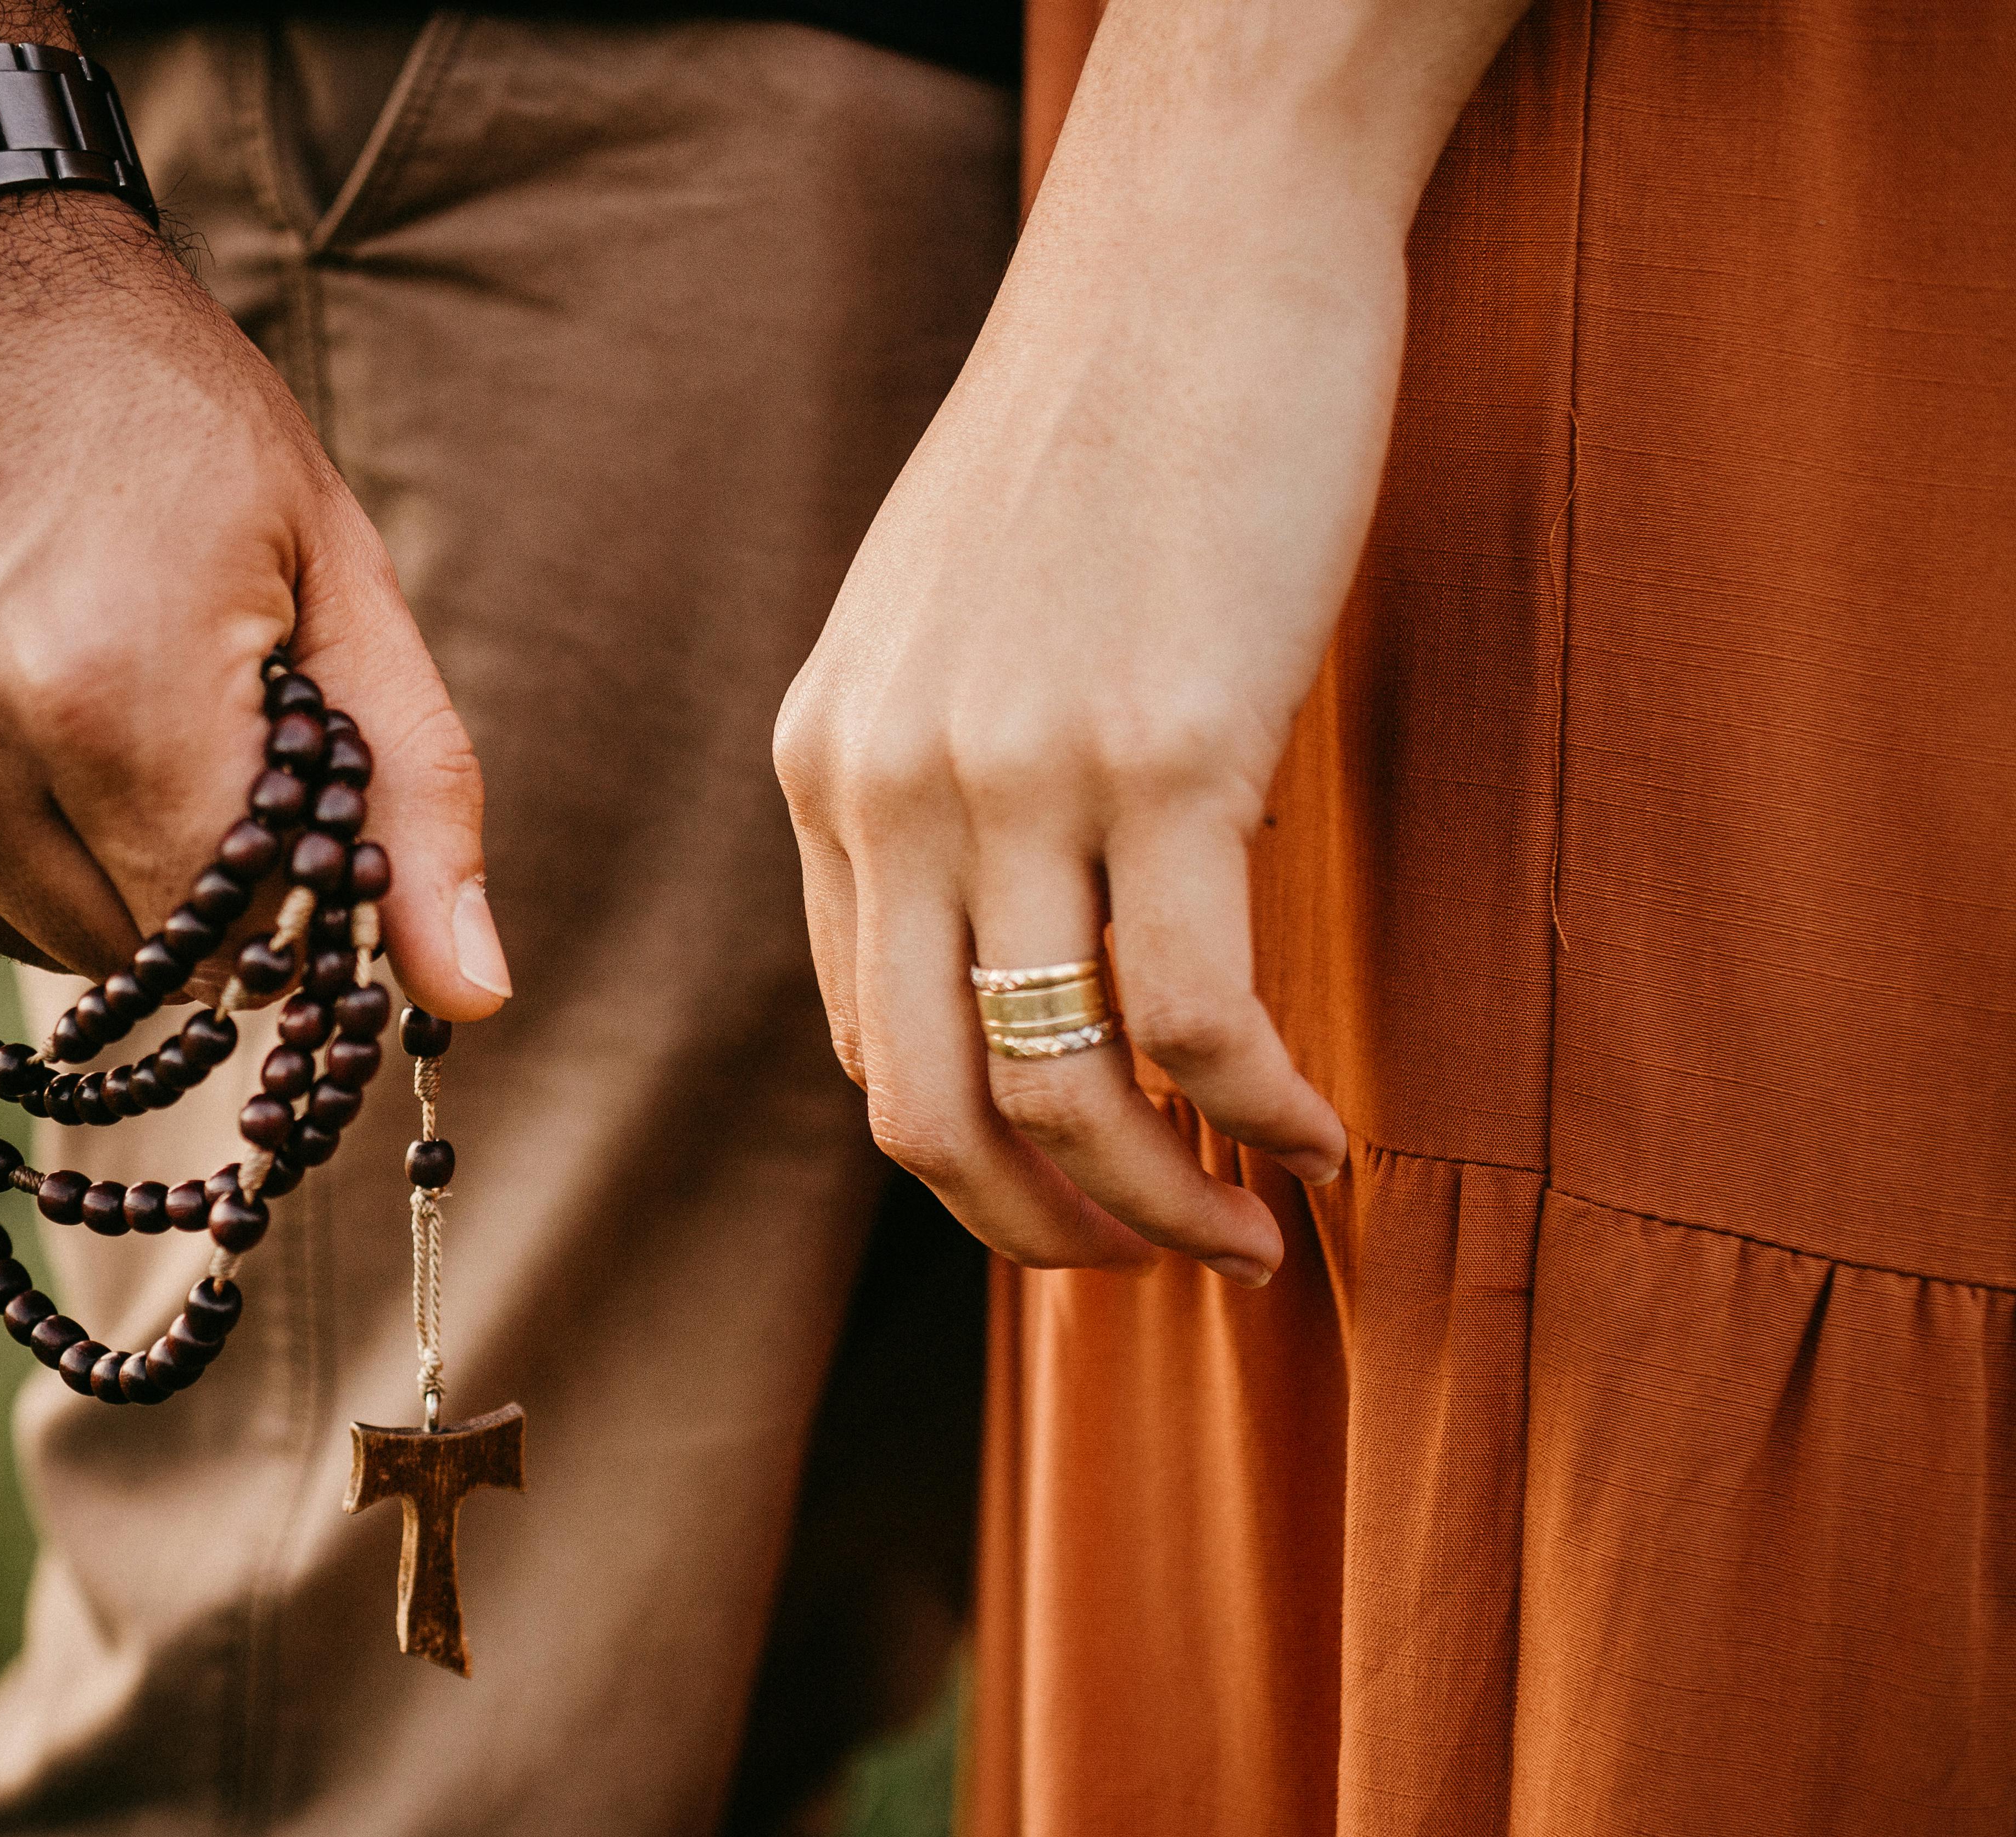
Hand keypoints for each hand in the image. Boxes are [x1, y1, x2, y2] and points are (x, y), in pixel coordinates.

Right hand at [0, 195, 512, 1020]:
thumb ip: (411, 794)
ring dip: (70, 866)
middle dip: (178, 884)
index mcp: (101, 690)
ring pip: (10, 935)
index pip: (228, 943)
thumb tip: (471, 1002)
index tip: (287, 826)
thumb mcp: (334, 570)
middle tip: (181, 730)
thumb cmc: (164, 418)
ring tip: (72, 694)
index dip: (279, 907)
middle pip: (119, 956)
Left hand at [772, 2, 1523, 1282]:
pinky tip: (1326, 1141)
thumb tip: (1020, 955)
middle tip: (1155, 1268)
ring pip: (1058, 1091)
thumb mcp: (949, 625)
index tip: (1071, 1200)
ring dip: (1166, 1210)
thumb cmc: (1097, 436)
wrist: (1192, 250)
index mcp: (826, 764)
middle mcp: (891, 785)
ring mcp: (1020, 772)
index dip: (966, 1163)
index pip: (862, 1040)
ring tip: (1256, 1239)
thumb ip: (945, 785)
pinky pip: (1195, 1018)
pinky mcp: (1170, 746)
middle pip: (926, 1112)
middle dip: (1042, 1235)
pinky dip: (1264, 1115)